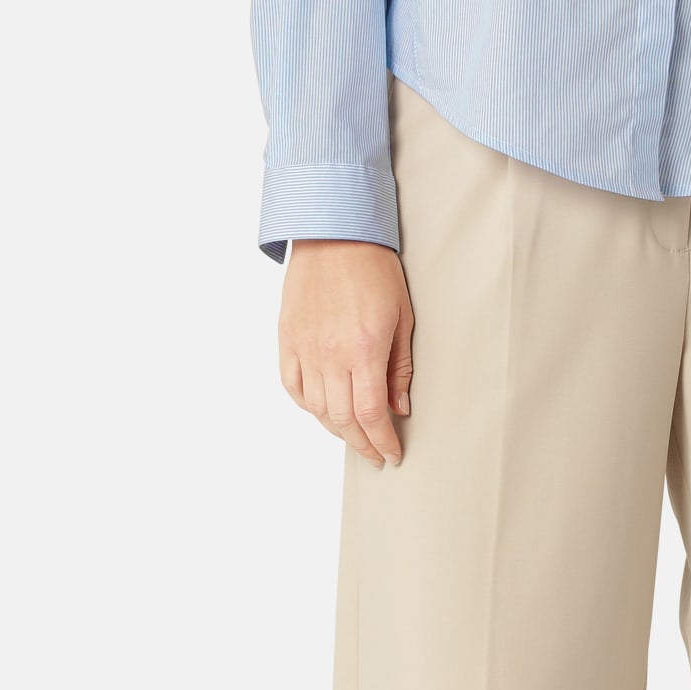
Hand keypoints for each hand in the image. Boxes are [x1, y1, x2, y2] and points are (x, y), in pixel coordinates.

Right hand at [278, 240, 414, 466]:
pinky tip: (323, 411)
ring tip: (354, 435)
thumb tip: (399, 407)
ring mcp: (304, 348)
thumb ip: (400, 367)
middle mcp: (330, 354)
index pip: (371, 413)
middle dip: (362, 443)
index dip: (382, 441)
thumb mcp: (403, 318)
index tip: (391, 454)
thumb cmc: (374, 270)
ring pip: (316, 408)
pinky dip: (308, 405)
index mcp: (364, 348)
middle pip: (343, 419)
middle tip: (375, 454)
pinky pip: (293, 386)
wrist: (334, 235)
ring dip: (336, 429)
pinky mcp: (287, 339)